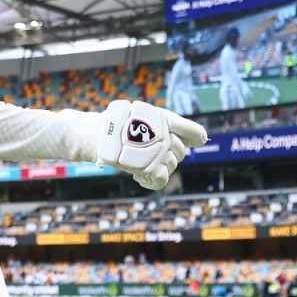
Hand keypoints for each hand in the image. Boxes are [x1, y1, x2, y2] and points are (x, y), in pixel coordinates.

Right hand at [93, 100, 207, 190]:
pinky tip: (139, 178)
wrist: (97, 133)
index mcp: (165, 119)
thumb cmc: (114, 123)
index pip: (192, 130)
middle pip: (181, 152)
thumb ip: (159, 125)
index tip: (199, 140)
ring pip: (171, 166)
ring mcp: (159, 153)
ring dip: (159, 167)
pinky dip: (151, 181)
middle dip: (171, 154)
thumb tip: (180, 141)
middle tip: (152, 154)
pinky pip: (160, 180)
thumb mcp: (140, 115)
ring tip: (141, 163)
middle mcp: (166, 136)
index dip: (197, 136)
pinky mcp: (150, 168)